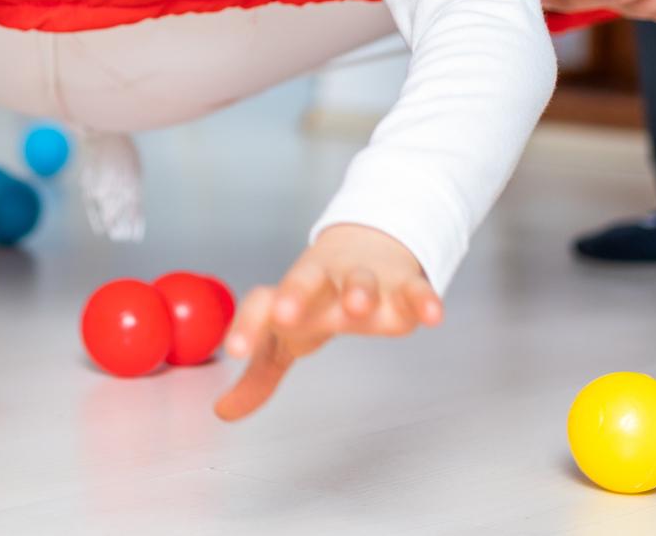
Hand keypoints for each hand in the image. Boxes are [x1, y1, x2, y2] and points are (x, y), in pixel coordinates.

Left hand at [213, 224, 442, 421]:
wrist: (364, 243)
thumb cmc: (316, 300)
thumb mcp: (287, 337)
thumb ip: (260, 375)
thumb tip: (223, 411)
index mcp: (288, 294)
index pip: (260, 303)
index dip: (246, 325)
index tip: (236, 351)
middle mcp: (323, 282)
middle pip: (305, 279)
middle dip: (295, 293)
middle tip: (285, 314)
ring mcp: (363, 279)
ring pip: (360, 280)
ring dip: (358, 290)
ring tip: (357, 307)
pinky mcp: (402, 285)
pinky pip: (414, 290)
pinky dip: (423, 300)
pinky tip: (432, 316)